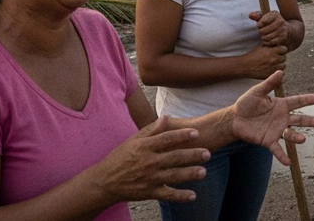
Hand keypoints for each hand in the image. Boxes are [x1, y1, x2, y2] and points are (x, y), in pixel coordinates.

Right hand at [93, 117, 210, 203]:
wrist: (105, 181)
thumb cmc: (120, 158)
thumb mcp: (133, 140)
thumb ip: (151, 129)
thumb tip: (166, 117)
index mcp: (144, 147)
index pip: (166, 139)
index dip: (182, 135)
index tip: (196, 133)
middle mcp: (148, 162)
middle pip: (174, 157)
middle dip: (192, 155)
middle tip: (208, 153)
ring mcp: (149, 178)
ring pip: (173, 175)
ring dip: (189, 174)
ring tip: (203, 172)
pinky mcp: (149, 192)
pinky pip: (167, 194)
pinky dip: (179, 196)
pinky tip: (192, 195)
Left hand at [231, 71, 313, 165]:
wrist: (235, 119)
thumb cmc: (246, 103)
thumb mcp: (257, 91)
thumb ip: (269, 84)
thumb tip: (280, 71)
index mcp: (281, 105)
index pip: (297, 102)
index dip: (308, 100)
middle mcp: (282, 118)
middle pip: (299, 119)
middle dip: (310, 121)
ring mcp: (276, 130)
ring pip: (290, 134)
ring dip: (296, 137)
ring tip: (302, 139)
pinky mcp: (268, 141)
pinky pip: (277, 149)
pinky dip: (283, 156)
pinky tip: (288, 162)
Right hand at [241, 44, 286, 79]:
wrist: (245, 66)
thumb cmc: (252, 55)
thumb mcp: (261, 47)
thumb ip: (270, 46)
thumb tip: (277, 44)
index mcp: (271, 51)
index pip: (284, 49)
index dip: (281, 49)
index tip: (278, 51)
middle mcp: (273, 59)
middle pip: (284, 57)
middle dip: (280, 57)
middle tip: (275, 58)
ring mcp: (273, 68)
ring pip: (284, 66)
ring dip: (280, 65)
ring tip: (274, 64)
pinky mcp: (271, 75)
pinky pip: (281, 73)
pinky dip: (278, 71)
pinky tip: (272, 69)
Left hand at [248, 10, 288, 46]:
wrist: (285, 29)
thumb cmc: (271, 22)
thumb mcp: (265, 16)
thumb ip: (257, 15)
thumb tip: (250, 15)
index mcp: (275, 14)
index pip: (263, 21)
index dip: (259, 24)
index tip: (259, 25)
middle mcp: (280, 21)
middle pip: (264, 30)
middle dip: (260, 32)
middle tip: (261, 32)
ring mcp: (282, 30)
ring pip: (267, 37)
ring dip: (263, 37)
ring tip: (263, 36)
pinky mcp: (283, 37)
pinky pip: (271, 42)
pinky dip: (267, 42)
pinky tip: (266, 40)